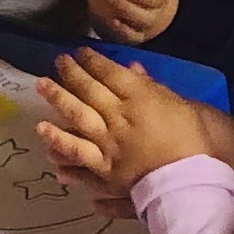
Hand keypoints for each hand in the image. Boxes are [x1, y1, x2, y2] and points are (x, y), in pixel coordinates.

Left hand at [36, 49, 225, 197]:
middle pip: (90, 91)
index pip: (110, 74)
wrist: (191, 180)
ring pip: (77, 117)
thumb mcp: (178, 105)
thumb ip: (152, 87)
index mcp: (140, 99)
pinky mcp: (104, 169)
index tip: (81, 53)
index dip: (94, 61)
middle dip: (71, 74)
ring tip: (41, 86)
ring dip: (58, 100)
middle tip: (58, 61)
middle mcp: (119, 117)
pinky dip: (60, 142)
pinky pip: (77, 153)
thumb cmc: (192, 141)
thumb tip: (131, 68)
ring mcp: (109, 144)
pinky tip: (43, 131)